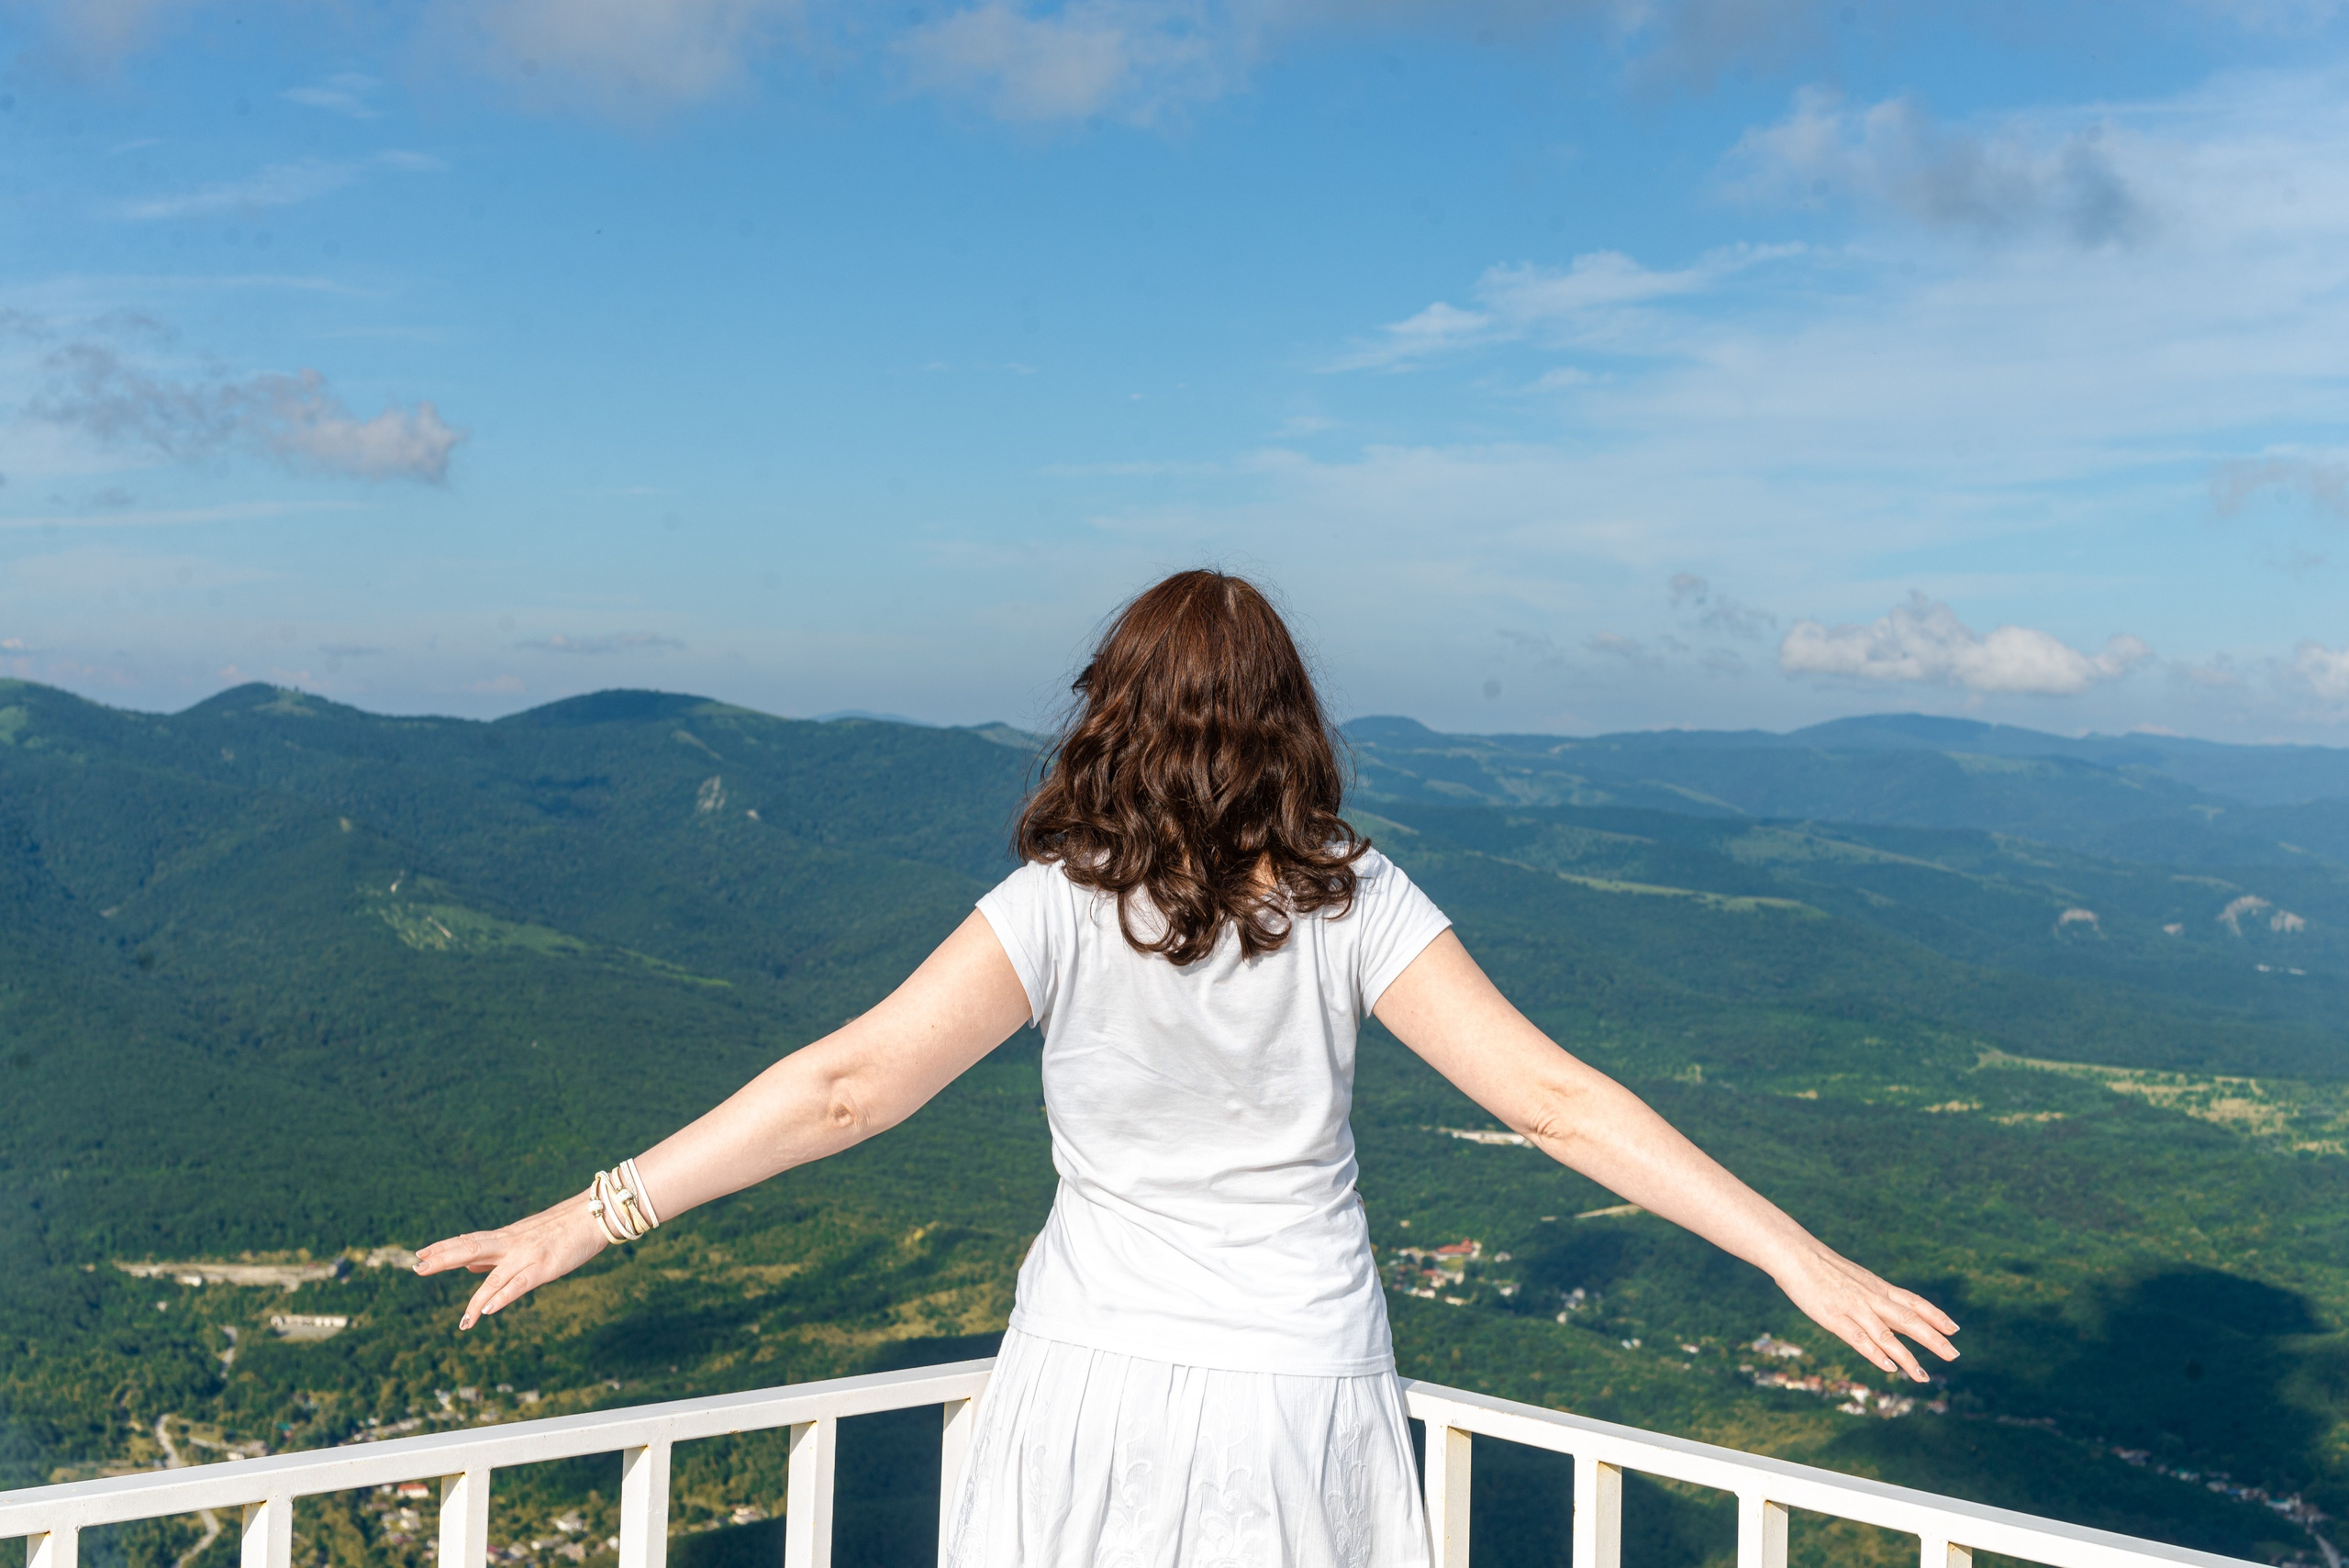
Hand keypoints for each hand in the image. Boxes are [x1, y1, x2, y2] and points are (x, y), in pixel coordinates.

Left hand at [414, 1191, 608, 1329]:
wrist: (595, 1214)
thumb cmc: (563, 1227)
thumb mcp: (525, 1237)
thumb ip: (497, 1252)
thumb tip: (469, 1266)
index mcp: (507, 1237)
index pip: (469, 1241)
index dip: (444, 1247)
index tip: (419, 1254)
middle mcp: (512, 1244)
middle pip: (472, 1249)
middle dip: (444, 1259)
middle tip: (417, 1267)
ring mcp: (527, 1255)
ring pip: (496, 1277)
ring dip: (476, 1300)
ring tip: (463, 1322)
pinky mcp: (545, 1267)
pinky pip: (521, 1284)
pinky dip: (503, 1297)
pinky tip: (488, 1309)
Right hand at [1773, 1243, 1959, 1382]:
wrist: (1795, 1253)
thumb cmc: (1820, 1265)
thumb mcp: (1853, 1277)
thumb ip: (1869, 1293)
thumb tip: (1883, 1306)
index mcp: (1876, 1287)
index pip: (1913, 1302)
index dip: (1935, 1315)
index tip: (1955, 1329)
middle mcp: (1871, 1298)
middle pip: (1908, 1320)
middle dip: (1933, 1339)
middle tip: (1954, 1356)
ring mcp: (1853, 1308)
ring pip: (1887, 1335)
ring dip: (1907, 1357)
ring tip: (1923, 1376)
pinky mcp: (1834, 1317)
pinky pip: (1859, 1338)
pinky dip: (1875, 1353)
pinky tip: (1889, 1367)